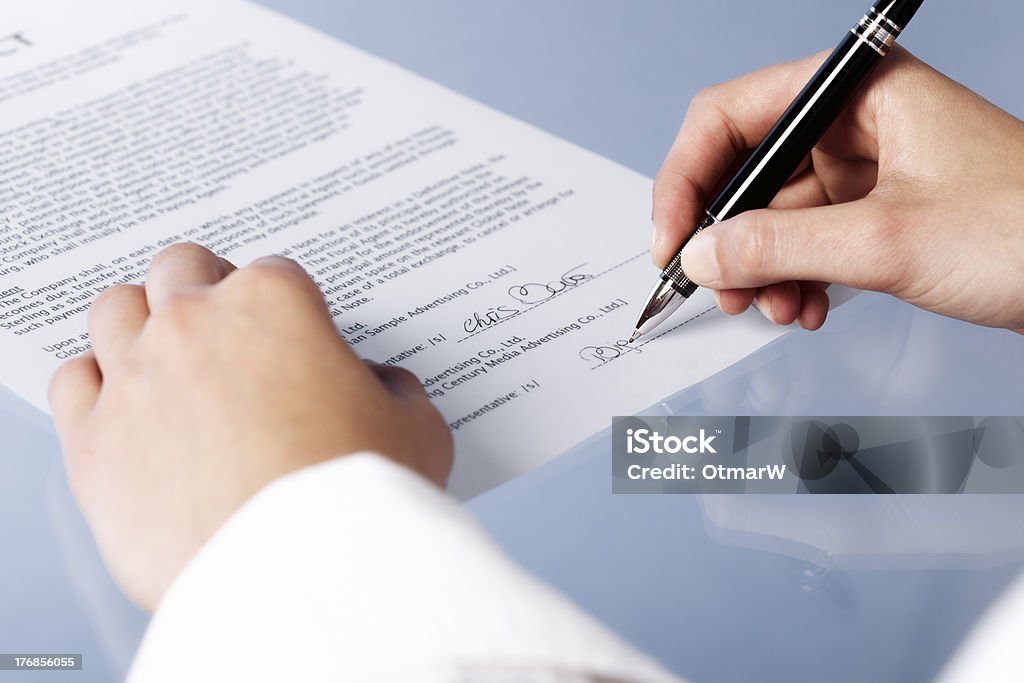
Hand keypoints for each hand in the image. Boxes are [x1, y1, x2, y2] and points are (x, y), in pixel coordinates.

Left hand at [48, 244, 452, 610]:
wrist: (303, 571)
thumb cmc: (358, 497)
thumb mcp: (416, 429)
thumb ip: (395, 391)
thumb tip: (381, 387)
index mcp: (274, 304)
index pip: (273, 274)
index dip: (287, 307)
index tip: (292, 337)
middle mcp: (196, 325)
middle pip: (182, 269)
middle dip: (205, 290)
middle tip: (226, 328)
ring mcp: (137, 378)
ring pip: (116, 310)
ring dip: (142, 324)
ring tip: (167, 358)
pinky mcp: (96, 442)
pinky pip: (73, 383)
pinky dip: (95, 386)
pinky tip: (123, 405)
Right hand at [653, 47, 1023, 330]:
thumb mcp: (888, 240)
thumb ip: (780, 246)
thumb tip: (701, 254)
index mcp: (857, 92)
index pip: (730, 116)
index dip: (688, 179)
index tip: (673, 240)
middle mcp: (853, 123)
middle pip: (746, 171)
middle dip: (726, 238)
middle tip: (716, 289)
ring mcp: (864, 169)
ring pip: (771, 215)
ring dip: (759, 269)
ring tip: (773, 308)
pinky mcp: (874, 212)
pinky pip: (804, 241)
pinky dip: (792, 278)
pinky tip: (805, 308)